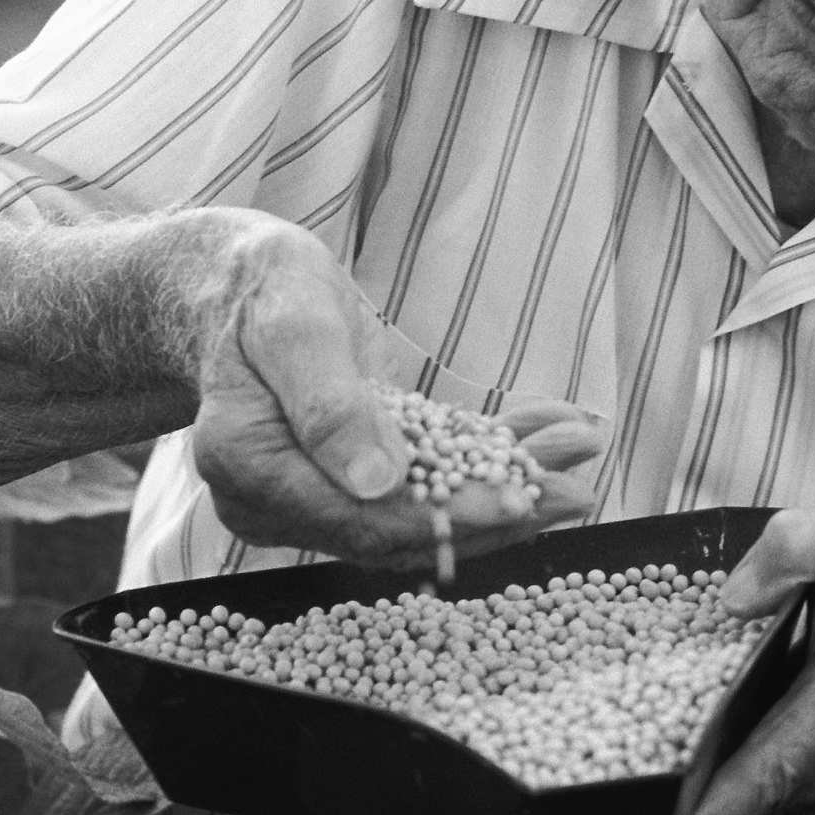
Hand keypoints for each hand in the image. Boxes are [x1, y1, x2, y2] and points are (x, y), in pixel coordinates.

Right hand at [175, 214, 604, 565]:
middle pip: (401, 529)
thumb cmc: (259, 290)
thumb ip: (327, 403)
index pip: (359, 518)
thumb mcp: (292, 325)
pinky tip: (551, 434)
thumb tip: (375, 482)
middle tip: (578, 494)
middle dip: (498, 513)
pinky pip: (429, 479)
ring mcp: (314, 493)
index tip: (521, 505)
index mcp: (249, 467)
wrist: (234, 286)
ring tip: (581, 461)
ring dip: (509, 487)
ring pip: (425, 510)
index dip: (447, 519)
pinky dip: (492, 458)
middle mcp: (278, 500)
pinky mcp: (352, 476)